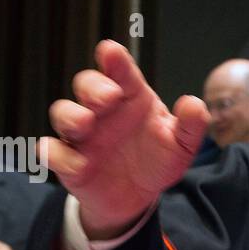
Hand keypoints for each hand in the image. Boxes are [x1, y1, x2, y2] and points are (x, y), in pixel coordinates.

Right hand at [42, 40, 209, 239]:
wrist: (138, 198)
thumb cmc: (156, 160)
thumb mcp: (180, 145)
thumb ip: (190, 125)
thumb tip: (194, 104)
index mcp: (130, 97)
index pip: (120, 71)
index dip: (114, 60)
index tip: (110, 51)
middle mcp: (102, 110)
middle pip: (86, 84)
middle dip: (93, 86)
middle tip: (109, 96)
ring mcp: (82, 134)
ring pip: (63, 112)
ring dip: (71, 115)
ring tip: (86, 124)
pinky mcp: (68, 160)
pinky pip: (54, 151)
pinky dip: (61, 156)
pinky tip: (80, 166)